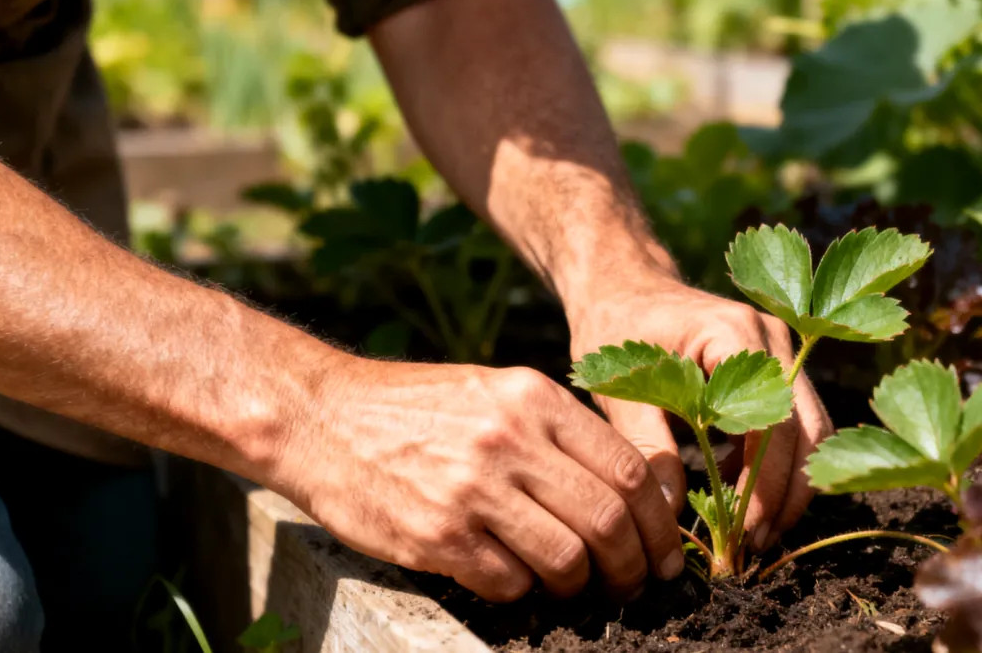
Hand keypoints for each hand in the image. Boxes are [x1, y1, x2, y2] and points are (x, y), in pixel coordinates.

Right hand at [270, 357, 684, 601]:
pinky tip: (510, 578)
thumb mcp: (492, 391)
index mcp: (532, 398)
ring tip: (569, 585)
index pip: (629, 469)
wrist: (320, 417)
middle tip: (632, 584)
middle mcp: (509, 439)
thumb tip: (624, 490)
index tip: (661, 551)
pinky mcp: (437, 535)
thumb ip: (554, 431)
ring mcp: (472, 489)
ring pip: (567, 560)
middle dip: (633, 566)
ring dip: (579, 585)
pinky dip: (522, 592)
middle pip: (608, 519)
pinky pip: (509, 583)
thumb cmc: (412, 408)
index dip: (658, 523)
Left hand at [568, 275, 832, 551]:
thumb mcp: (618, 386)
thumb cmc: (612, 326)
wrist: (619, 285)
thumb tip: (670, 512)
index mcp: (734, 333)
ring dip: (786, 488)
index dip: (764, 483)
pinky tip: (738, 498)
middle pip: (806, 431)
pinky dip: (775, 468)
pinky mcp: (774, 371)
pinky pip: (793, 427)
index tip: (742, 532)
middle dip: (784, 496)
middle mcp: (771, 338)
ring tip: (751, 536)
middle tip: (751, 548)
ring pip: (809, 433)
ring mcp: (780, 353)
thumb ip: (645, 445)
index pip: (771, 420)